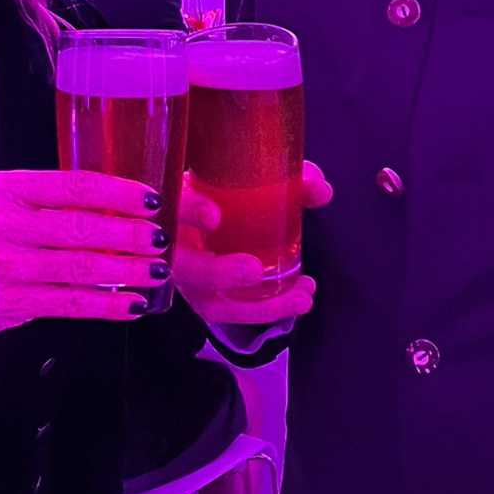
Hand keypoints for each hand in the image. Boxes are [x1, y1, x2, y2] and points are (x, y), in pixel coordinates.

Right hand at [0, 169, 165, 360]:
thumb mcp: (1, 202)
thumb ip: (50, 200)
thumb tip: (118, 205)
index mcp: (8, 188)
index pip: (75, 185)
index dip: (120, 193)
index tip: (152, 200)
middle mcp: (5, 223)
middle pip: (82, 227)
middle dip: (130, 234)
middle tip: (162, 238)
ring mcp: (7, 265)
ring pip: (81, 267)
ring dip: (127, 271)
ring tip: (157, 271)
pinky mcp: (11, 301)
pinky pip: (70, 302)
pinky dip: (107, 304)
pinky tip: (132, 304)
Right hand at [172, 160, 332, 325]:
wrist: (205, 213)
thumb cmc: (224, 194)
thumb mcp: (250, 181)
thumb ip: (287, 181)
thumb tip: (320, 189)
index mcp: (177, 203)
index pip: (173, 205)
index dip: (189, 211)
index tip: (214, 216)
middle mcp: (174, 245)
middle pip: (183, 266)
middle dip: (218, 273)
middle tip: (254, 270)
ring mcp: (187, 278)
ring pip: (208, 302)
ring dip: (255, 307)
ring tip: (299, 298)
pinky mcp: (205, 298)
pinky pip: (229, 313)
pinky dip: (264, 311)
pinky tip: (296, 300)